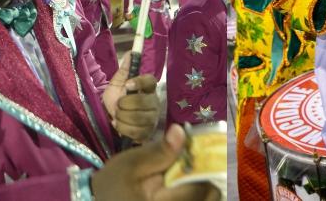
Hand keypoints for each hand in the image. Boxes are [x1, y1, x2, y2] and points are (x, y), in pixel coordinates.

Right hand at [92, 125, 219, 200]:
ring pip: (209, 200)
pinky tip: (188, 183)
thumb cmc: (114, 184)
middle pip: (211, 197)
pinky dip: (200, 193)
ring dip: (207, 185)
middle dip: (210, 176)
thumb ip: (159, 151)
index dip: (206, 165)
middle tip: (198, 160)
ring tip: (193, 172)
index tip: (200, 149)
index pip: (201, 187)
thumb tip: (181, 132)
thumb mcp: (131, 164)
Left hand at [103, 54, 159, 141]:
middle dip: (126, 105)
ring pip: (141, 118)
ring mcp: (152, 118)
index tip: (128, 85)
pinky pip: (138, 132)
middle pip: (145, 102)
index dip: (140, 82)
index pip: (150, 81)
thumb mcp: (116, 84)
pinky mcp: (148, 133)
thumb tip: (131, 52)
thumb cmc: (116, 99)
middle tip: (118, 105)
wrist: (110, 119)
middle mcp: (154, 102)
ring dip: (123, 117)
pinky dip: (124, 129)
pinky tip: (119, 125)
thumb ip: (124, 71)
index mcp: (147, 87)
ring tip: (117, 116)